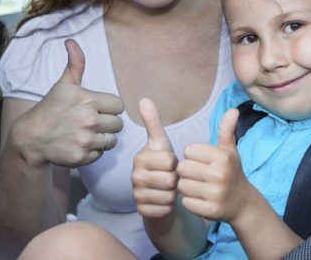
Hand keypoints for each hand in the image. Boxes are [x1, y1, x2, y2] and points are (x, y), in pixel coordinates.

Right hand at [9, 39, 123, 166]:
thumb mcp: (63, 84)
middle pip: (118, 124)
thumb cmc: (51, 108)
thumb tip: (71, 41)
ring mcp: (85, 139)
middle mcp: (89, 120)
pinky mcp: (82, 156)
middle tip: (90, 122)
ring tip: (86, 133)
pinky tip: (79, 144)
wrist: (31, 137)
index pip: (119, 106)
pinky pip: (100, 154)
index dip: (110, 108)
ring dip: (102, 138)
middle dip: (107, 123)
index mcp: (88, 100)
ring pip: (112, 140)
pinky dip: (93, 151)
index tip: (97, 109)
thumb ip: (75, 64)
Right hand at [132, 98, 178, 217]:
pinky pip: (164, 209)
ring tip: (169, 189)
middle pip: (169, 179)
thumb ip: (153, 122)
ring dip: (174, 193)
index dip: (176, 163)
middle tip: (172, 178)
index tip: (171, 163)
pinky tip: (166, 201)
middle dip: (176, 180)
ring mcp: (136, 194)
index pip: (169, 160)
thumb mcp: (161, 143)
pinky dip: (170, 206)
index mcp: (140, 157)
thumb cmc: (164, 165)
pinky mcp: (142, 211)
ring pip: (168, 195)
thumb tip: (143, 98)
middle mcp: (134, 176)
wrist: (160, 194)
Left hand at [177, 108, 252, 222]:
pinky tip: (200, 199)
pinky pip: (186, 203)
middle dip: (187, 172)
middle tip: (198, 176)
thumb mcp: (229, 150)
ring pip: (182, 186)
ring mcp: (216, 194)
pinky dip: (190, 201)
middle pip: (182, 168)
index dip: (192, 156)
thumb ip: (226, 130)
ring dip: (186, 187)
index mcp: (222, 157)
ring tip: (199, 187)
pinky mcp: (210, 210)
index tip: (202, 162)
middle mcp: (220, 175)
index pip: (188, 150)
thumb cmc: (231, 172)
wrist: (242, 203)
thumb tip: (233, 109)